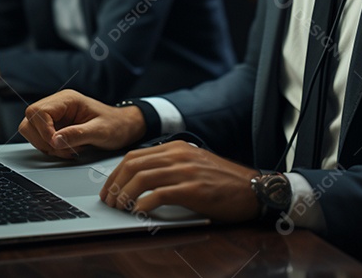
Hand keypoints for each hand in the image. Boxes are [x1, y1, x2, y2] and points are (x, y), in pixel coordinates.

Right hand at [19, 90, 145, 158]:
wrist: (124, 127)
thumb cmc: (116, 125)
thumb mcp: (100, 131)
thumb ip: (77, 134)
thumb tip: (54, 140)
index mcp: (68, 100)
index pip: (39, 111)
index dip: (43, 130)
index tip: (56, 143)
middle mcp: (58, 105)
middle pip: (30, 119)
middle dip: (42, 139)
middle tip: (63, 148)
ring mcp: (55, 116)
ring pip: (31, 129)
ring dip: (45, 145)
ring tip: (68, 149)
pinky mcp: (55, 126)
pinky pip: (40, 138)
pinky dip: (50, 148)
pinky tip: (67, 149)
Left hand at [101, 141, 259, 222]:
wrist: (253, 189)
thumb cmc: (223, 181)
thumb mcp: (193, 164)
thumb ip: (170, 166)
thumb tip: (141, 179)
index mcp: (176, 148)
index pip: (134, 156)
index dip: (116, 174)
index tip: (109, 188)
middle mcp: (179, 156)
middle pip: (133, 165)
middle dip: (115, 184)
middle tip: (109, 201)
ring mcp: (186, 171)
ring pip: (142, 178)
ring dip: (125, 195)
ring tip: (120, 208)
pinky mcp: (193, 189)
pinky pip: (159, 194)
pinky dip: (144, 204)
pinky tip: (140, 212)